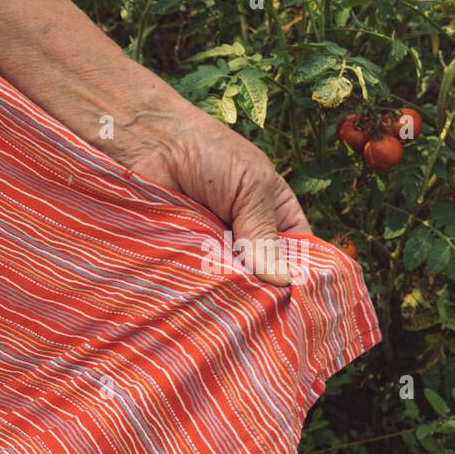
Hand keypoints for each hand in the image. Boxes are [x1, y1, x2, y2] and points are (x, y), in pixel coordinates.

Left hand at [110, 108, 311, 286]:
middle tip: (261, 306)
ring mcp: (215, 249)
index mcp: (275, 214)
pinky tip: (205, 297)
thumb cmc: (210, 155)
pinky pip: (198, 279)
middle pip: (263, 276)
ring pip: (231, 283)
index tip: (300, 299)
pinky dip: (201, 286)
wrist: (154, 147)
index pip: (298, 253)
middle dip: (262, 289)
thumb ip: (264, 234)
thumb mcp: (251, 189)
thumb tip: (282, 282)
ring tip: (233, 305)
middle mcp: (247, 236)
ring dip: (231, 290)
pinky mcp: (185, 256)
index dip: (300, 275)